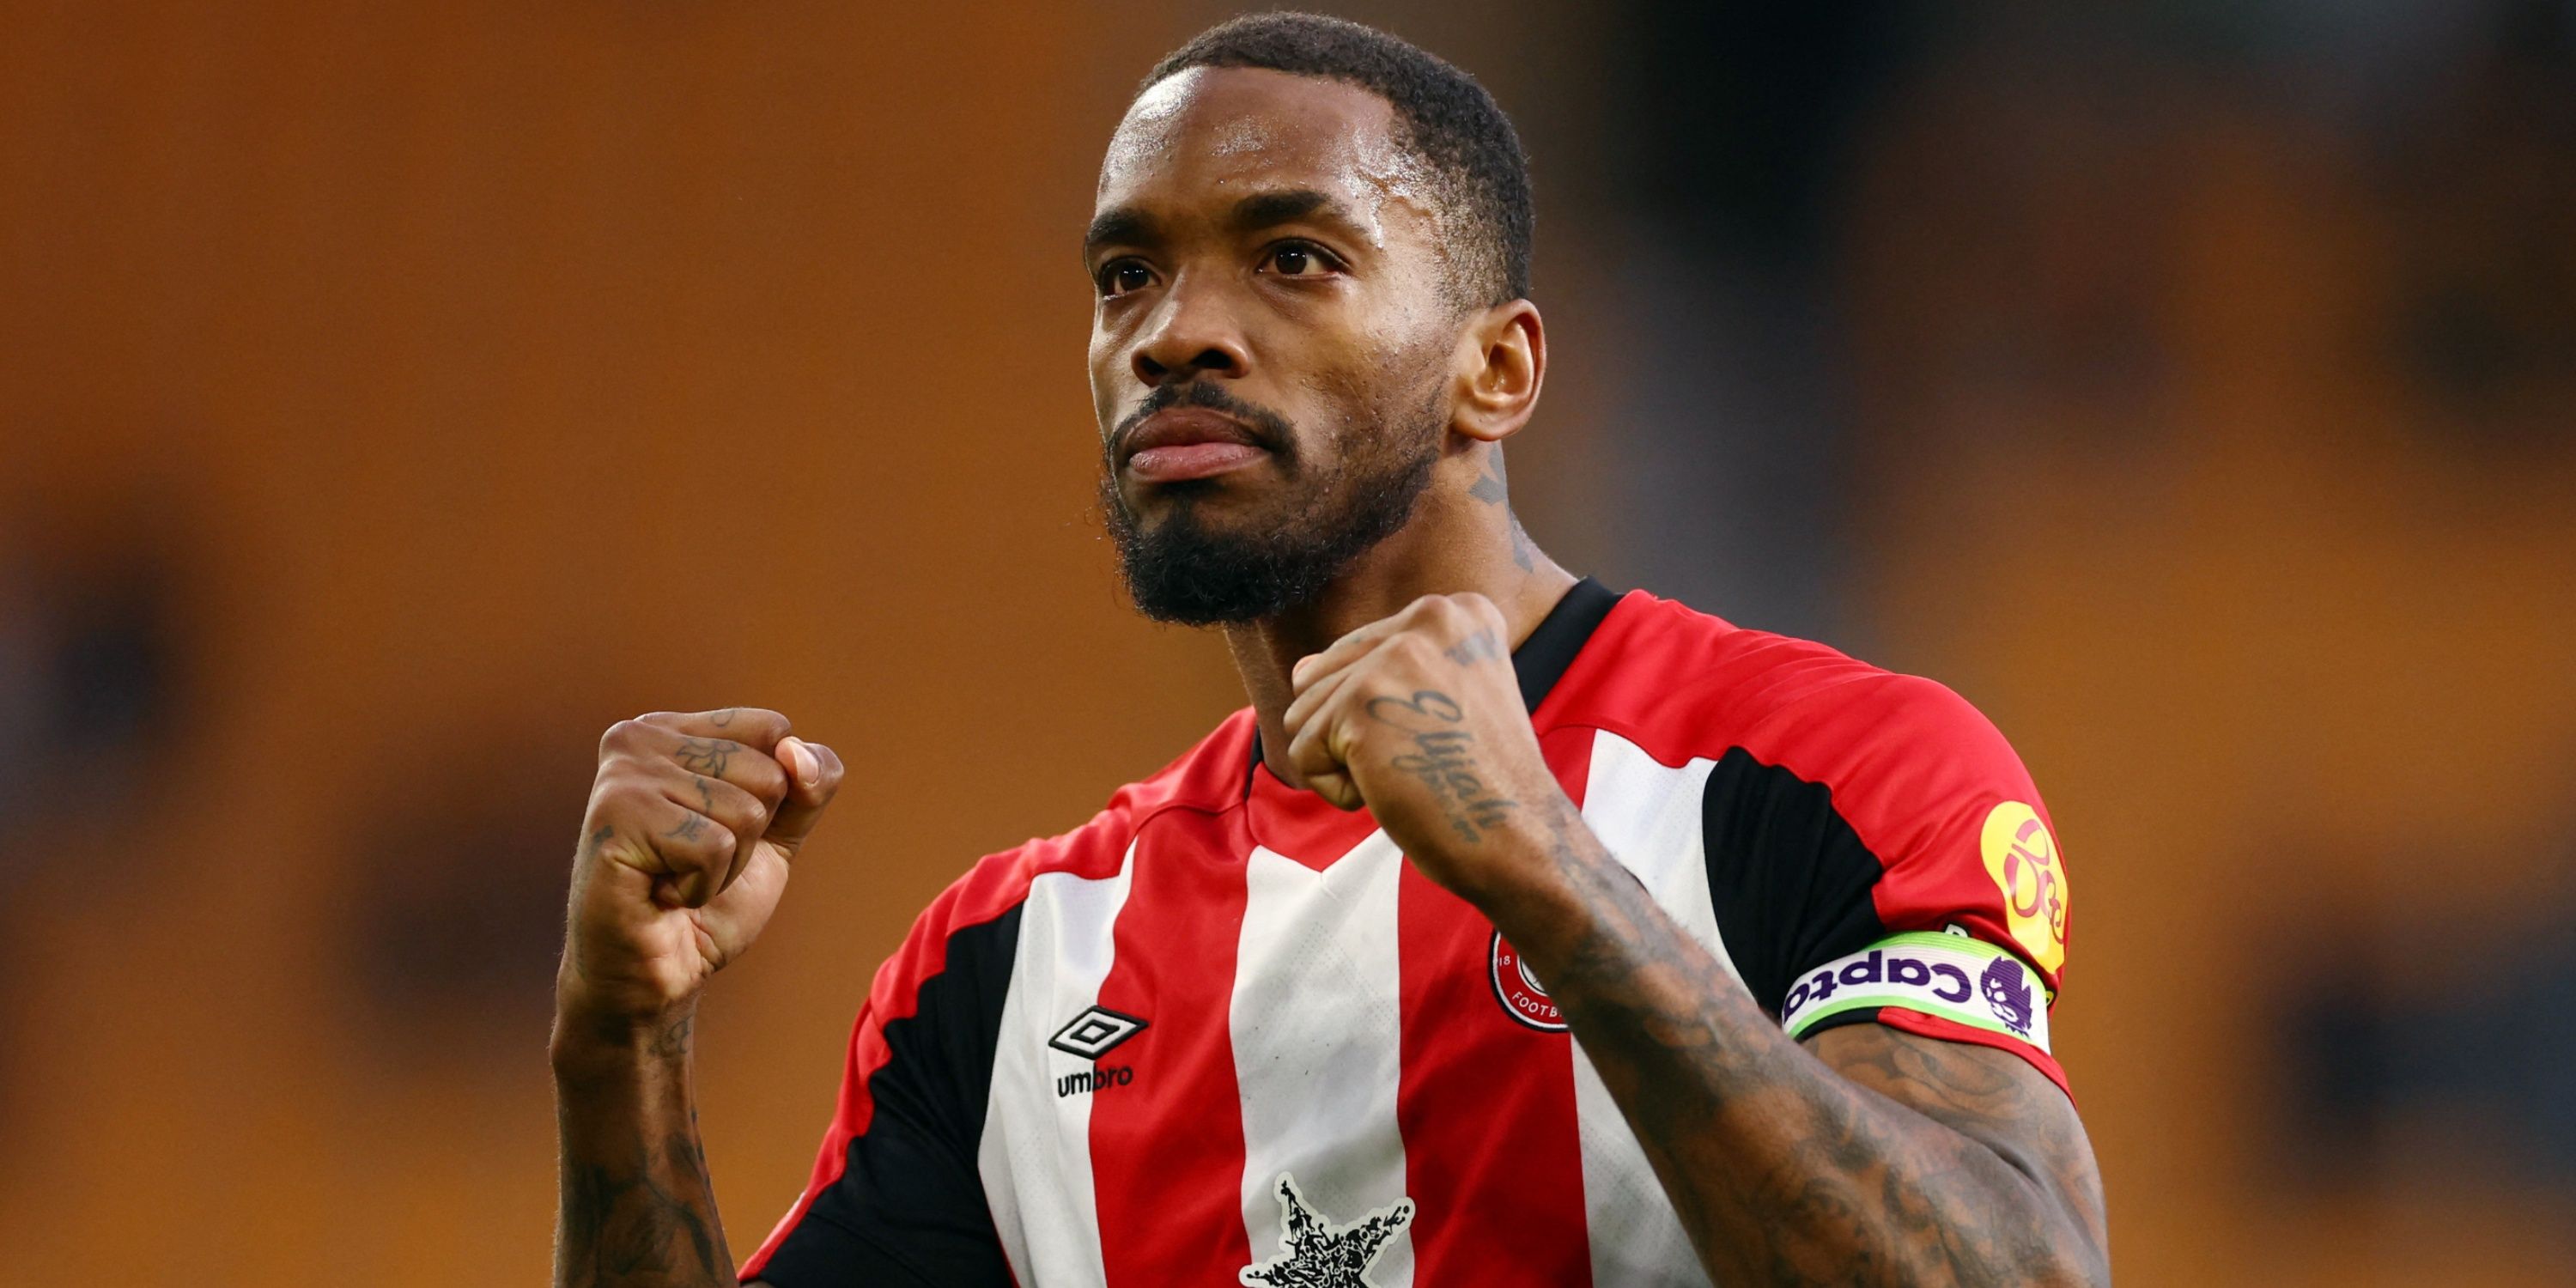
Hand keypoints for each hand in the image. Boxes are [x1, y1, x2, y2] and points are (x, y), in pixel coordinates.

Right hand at [555, 707, 845, 1038]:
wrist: (656, 977)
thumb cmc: (708, 903)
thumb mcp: (777, 834)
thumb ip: (809, 786)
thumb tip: (797, 753)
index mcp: (674, 729)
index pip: (773, 729)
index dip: (773, 797)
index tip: (717, 830)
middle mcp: (639, 737)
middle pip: (767, 772)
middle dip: (749, 837)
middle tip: (691, 864)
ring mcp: (623, 774)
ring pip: (745, 810)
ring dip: (726, 866)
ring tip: (674, 879)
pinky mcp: (616, 816)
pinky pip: (715, 845)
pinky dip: (703, 885)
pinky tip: (661, 894)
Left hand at [1282, 594, 1563, 898]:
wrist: (1518, 838)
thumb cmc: (1482, 783)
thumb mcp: (1444, 701)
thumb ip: (1376, 671)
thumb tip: (1301, 668)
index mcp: (1457, 612)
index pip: (1357, 653)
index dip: (1384, 714)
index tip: (1446, 736)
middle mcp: (1428, 617)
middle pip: (1322, 677)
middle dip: (1355, 734)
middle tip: (1424, 758)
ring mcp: (1392, 656)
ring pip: (1304, 715)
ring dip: (1345, 762)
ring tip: (1409, 771)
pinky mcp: (1359, 703)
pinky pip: (1303, 755)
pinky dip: (1340, 790)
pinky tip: (1394, 789)